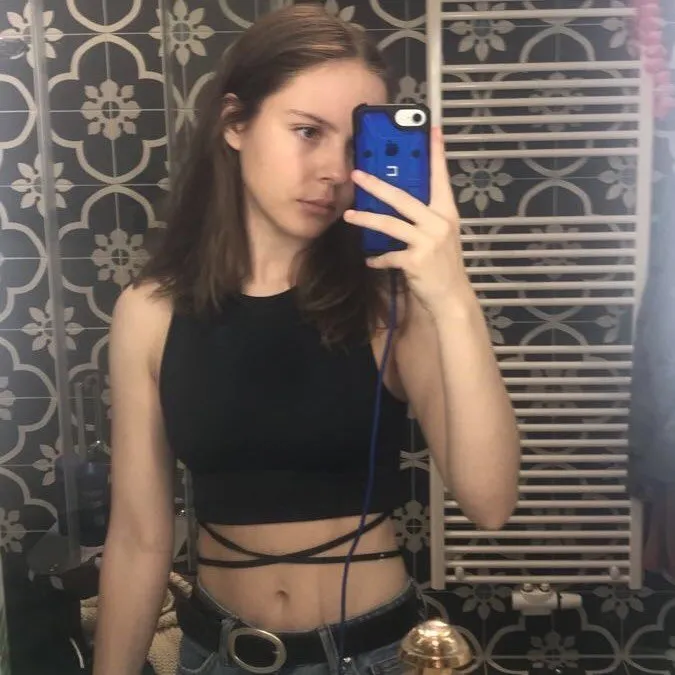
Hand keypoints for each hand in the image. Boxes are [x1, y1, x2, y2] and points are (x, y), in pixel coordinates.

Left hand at [342, 126, 472, 314]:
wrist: (451, 297)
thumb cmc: (442, 265)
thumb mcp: (440, 236)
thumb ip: (424, 218)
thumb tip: (399, 201)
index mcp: (446, 213)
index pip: (441, 177)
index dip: (436, 153)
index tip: (432, 129)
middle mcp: (439, 223)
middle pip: (403, 197)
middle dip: (377, 185)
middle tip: (357, 174)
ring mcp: (428, 242)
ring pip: (390, 224)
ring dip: (366, 219)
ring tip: (348, 215)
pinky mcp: (416, 261)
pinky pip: (388, 255)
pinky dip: (377, 258)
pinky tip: (370, 260)